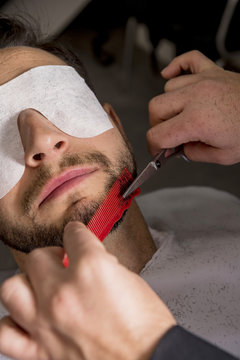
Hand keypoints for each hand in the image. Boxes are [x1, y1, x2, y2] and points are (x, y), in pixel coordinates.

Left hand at [0, 222, 175, 359]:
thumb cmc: (146, 328)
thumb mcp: (129, 279)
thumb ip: (101, 264)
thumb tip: (86, 258)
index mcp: (91, 270)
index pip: (74, 235)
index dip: (78, 233)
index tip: (78, 236)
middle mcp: (64, 294)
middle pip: (38, 256)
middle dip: (53, 254)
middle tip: (64, 261)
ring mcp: (48, 323)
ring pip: (13, 287)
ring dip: (28, 282)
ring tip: (42, 285)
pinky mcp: (42, 350)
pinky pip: (6, 333)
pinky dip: (13, 322)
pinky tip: (28, 318)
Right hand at [147, 50, 239, 164]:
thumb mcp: (223, 155)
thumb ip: (194, 154)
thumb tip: (180, 148)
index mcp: (197, 121)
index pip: (157, 134)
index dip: (154, 146)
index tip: (158, 150)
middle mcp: (196, 97)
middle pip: (155, 108)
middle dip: (157, 125)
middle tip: (169, 134)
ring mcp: (203, 81)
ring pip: (168, 88)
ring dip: (170, 103)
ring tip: (181, 113)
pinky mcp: (212, 71)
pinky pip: (188, 59)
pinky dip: (176, 66)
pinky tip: (170, 74)